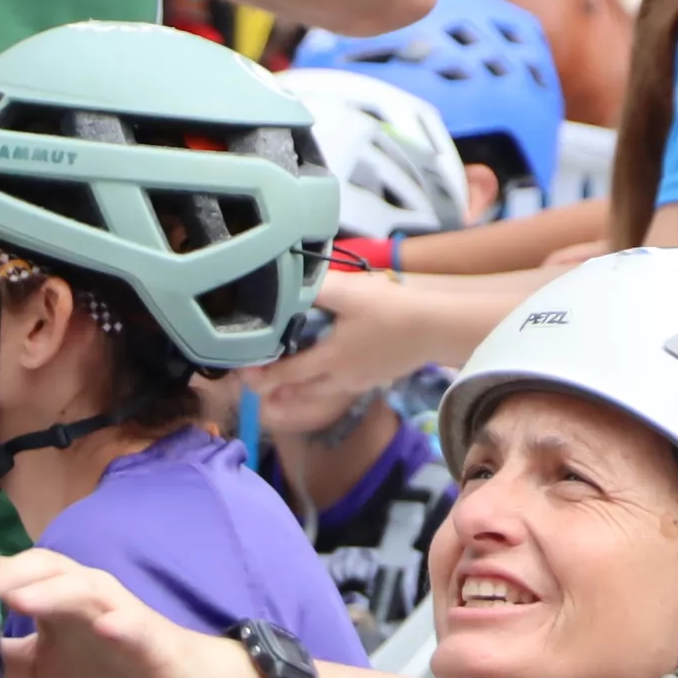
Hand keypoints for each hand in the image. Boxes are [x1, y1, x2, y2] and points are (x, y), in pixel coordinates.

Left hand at [0, 550, 260, 677]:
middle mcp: (84, 589)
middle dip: (8, 574)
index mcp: (56, 593)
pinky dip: (118, 623)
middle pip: (45, 566)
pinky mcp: (145, 634)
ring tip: (17, 600)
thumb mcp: (38, 669)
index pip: (15, 572)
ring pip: (83, 589)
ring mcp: (117, 609)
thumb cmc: (103, 669)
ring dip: (51, 592)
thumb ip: (0, 657)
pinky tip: (103, 627)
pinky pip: (131, 624)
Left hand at [248, 270, 433, 426]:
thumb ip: (314, 287)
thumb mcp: (349, 292)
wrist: (435, 328)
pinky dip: (321, 387)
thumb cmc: (391, 310)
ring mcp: (358, 382)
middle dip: (275, 391)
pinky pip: (338, 388)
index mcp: (328, 361)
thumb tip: (286, 282)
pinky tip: (324, 373)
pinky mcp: (374, 378)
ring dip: (297, 393)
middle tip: (254, 383)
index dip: (261, 377)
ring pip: (320, 394)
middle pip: (300, 393)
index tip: (242, 373)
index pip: (285, 374)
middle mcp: (339, 378)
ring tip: (281, 389)